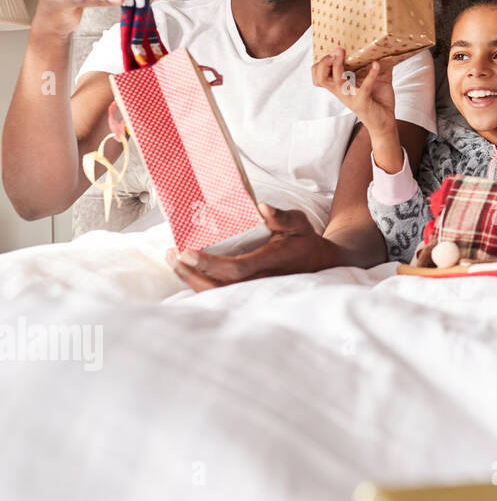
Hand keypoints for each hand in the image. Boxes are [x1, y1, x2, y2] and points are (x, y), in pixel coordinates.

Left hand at [165, 203, 334, 289]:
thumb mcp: (298, 222)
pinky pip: (220, 292)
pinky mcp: (248, 291)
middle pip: (219, 286)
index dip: (210, 263)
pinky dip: (200, 283)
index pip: (236, 268)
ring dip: (191, 279)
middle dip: (191, 273)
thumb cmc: (304, 240)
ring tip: (175, 261)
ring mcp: (254, 289)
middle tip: (173, 254)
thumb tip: (263, 208)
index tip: (188, 251)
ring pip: (217, 292)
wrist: (317, 262)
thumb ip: (282, 216)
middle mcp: (260, 280)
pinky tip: (187, 271)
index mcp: (271, 262)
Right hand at [312, 48, 396, 132]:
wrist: (386, 124)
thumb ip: (377, 66)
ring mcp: (350, 98)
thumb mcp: (375, 80)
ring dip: (339, 65)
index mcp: (340, 87)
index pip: (318, 76)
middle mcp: (341, 93)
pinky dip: (371, 74)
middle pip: (320, 78)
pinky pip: (364, 87)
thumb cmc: (378, 102)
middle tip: (337, 51)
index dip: (320, 64)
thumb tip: (385, 49)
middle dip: (325, 62)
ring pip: (336, 81)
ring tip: (345, 53)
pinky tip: (377, 65)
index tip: (332, 52)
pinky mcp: (362, 102)